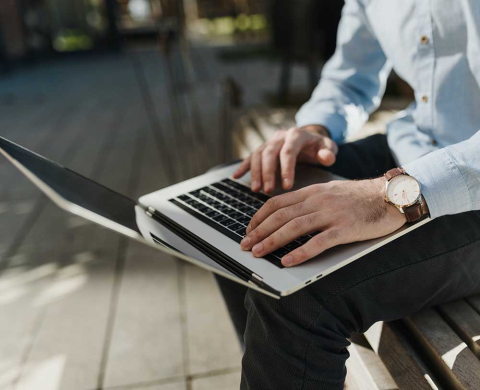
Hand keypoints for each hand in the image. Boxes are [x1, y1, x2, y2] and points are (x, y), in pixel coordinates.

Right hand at [233, 125, 337, 192]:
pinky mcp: (263, 148)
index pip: (288, 152)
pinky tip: (235, 177)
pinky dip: (243, 166)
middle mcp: (280, 136)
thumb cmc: (319, 146)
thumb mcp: (328, 147)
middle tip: (268, 190)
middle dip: (267, 173)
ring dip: (255, 172)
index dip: (286, 169)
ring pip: (257, 155)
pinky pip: (250, 156)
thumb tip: (326, 157)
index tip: (287, 186)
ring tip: (256, 189)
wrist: (310, 138)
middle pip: (269, 153)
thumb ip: (328, 152)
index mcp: (296, 135)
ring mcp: (269, 141)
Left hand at [240, 177, 406, 266]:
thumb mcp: (330, 192)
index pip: (277, 202)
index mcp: (313, 191)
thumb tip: (288, 215)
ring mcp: (332, 214)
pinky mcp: (346, 228)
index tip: (249, 228)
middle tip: (245, 245)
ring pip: (294, 227)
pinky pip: (319, 242)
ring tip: (258, 253)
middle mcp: (318, 201)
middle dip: (259, 231)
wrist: (391, 195)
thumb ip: (310, 201)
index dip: (259, 216)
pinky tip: (288, 261)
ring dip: (272, 241)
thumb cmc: (360, 197)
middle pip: (281, 216)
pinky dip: (301, 252)